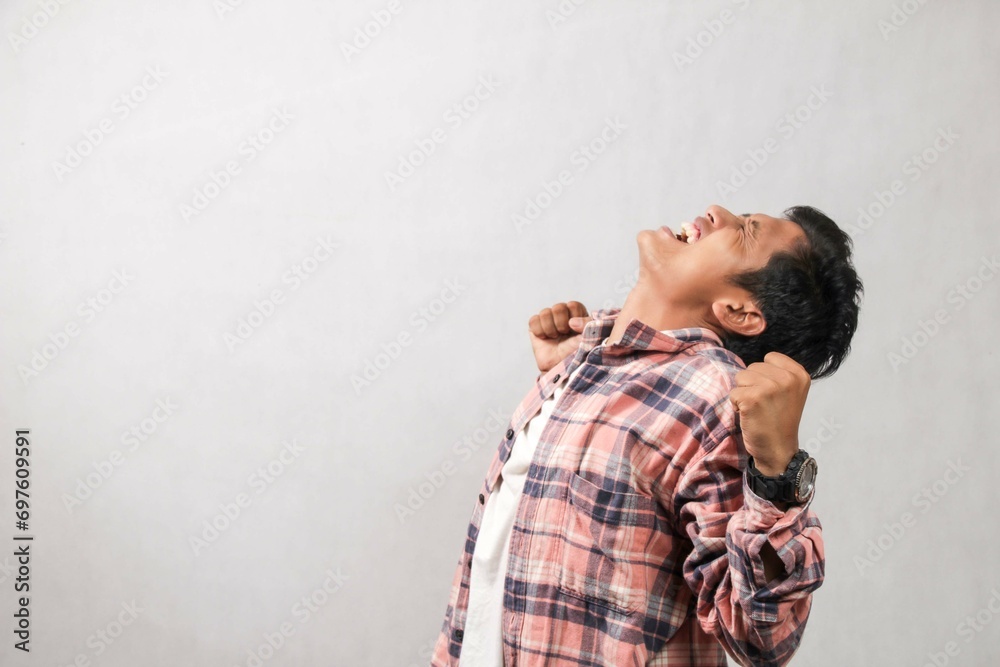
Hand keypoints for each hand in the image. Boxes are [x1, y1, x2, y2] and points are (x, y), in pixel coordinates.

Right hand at [528, 301, 591, 371]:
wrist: (561, 368)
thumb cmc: (576, 353)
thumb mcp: (588, 338)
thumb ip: (587, 325)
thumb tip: (572, 321)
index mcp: (577, 314)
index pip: (573, 305)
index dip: (574, 318)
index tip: (575, 330)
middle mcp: (562, 314)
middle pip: (558, 307)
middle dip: (561, 324)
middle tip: (563, 334)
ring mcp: (548, 319)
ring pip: (545, 313)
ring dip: (550, 329)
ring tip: (555, 338)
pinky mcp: (536, 326)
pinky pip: (533, 320)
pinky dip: (539, 331)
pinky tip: (545, 338)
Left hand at [728, 352, 810, 476]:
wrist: (778, 450)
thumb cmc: (780, 421)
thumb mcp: (790, 391)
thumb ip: (779, 374)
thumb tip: (755, 363)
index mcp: (799, 374)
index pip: (770, 357)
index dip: (764, 375)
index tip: (773, 394)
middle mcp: (787, 378)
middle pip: (752, 367)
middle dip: (752, 384)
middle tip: (764, 405)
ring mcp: (769, 387)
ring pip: (740, 377)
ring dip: (743, 393)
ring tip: (756, 409)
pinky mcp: (752, 398)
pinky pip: (733, 392)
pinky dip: (736, 405)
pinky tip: (749, 415)